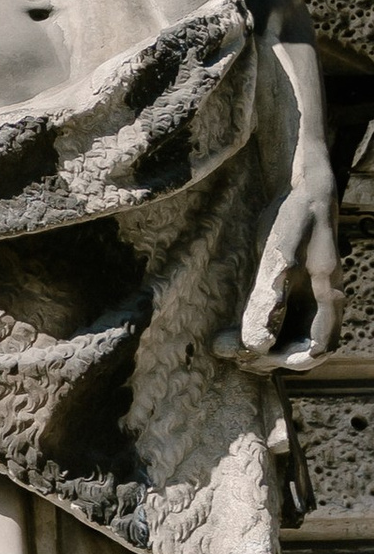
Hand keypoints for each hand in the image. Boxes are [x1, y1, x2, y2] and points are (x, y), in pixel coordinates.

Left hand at [223, 157, 340, 372]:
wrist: (304, 192)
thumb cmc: (298, 217)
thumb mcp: (282, 252)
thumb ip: (271, 295)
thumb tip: (260, 342)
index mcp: (327, 296)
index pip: (319, 346)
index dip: (291, 361)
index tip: (257, 360)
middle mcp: (320, 302)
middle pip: (301, 347)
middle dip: (271, 358)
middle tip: (233, 355)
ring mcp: (307, 297)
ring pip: (288, 337)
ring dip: (261, 348)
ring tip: (225, 346)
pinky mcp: (292, 290)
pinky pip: (278, 321)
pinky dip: (257, 331)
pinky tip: (230, 331)